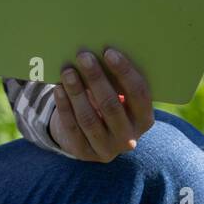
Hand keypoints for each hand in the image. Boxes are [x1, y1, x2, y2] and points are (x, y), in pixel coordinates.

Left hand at [49, 47, 152, 161]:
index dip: (124, 71)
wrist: (92, 134)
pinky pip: (72, 128)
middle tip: (84, 56)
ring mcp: (106, 149)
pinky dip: (64, 107)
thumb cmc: (109, 102)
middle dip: (97, 78)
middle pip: (112, 106)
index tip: (109, 51)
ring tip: (68, 71)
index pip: (139, 94)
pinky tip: (59, 89)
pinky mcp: (84, 153)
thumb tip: (100, 50)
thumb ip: (117, 79)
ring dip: (77, 92)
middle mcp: (128, 138)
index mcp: (144, 119)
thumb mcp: (119, 94)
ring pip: (89, 118)